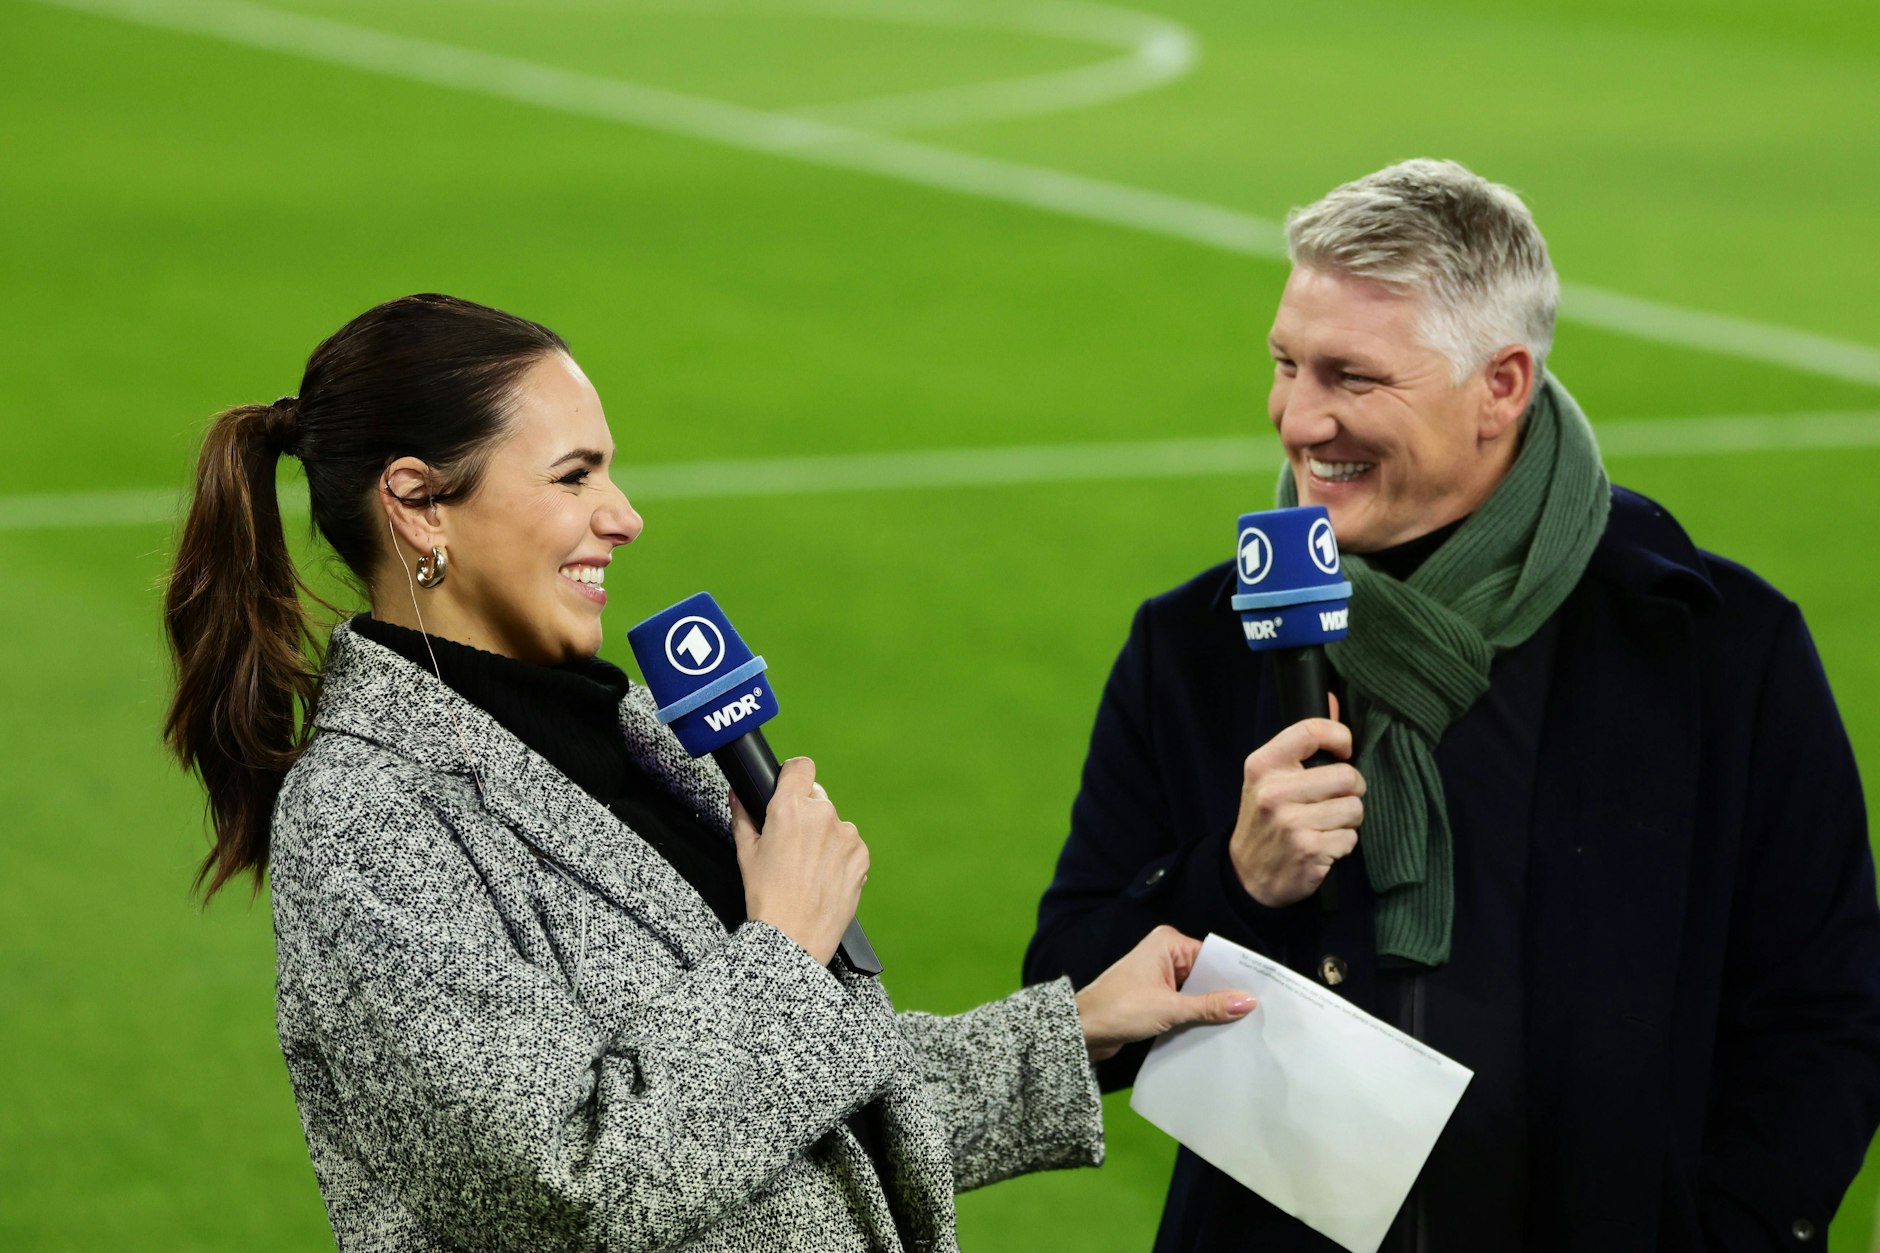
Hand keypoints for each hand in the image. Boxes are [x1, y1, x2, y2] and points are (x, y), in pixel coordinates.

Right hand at [732, 757, 867, 965]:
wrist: (794, 936)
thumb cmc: (768, 898)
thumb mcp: (746, 854)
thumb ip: (743, 816)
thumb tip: (738, 795)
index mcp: (790, 809)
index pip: (800, 767)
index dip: (793, 775)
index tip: (790, 786)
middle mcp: (822, 815)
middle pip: (816, 796)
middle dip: (805, 813)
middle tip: (792, 843)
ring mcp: (845, 834)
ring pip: (834, 822)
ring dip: (824, 835)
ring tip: (808, 867)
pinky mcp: (861, 854)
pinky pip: (849, 844)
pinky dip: (839, 855)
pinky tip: (823, 876)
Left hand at [1075, 926, 1255, 1061]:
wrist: (1084, 1029)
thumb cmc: (1121, 1009)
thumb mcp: (1170, 1008)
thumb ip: (1210, 1006)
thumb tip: (1247, 1001)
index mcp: (1167, 943)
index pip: (1212, 955)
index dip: (1234, 974)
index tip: (1261, 990)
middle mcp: (1164, 954)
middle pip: (1205, 973)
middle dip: (1225, 992)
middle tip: (1256, 1012)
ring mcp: (1159, 975)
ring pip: (1196, 990)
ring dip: (1211, 1006)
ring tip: (1242, 1023)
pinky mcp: (1155, 995)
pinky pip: (1184, 1002)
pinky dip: (1196, 1014)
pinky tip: (1217, 1029)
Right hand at [1228, 695, 1364, 906]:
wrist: (1247, 874)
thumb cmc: (1265, 818)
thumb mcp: (1271, 776)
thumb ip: (1303, 741)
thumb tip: (1332, 699)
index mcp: (1263, 765)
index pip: (1312, 730)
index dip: (1340, 736)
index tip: (1345, 750)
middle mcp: (1274, 792)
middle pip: (1347, 776)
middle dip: (1352, 790)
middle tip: (1337, 799)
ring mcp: (1291, 823)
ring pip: (1354, 809)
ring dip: (1349, 820)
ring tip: (1326, 824)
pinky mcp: (1308, 850)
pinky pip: (1351, 839)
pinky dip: (1342, 844)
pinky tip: (1322, 846)